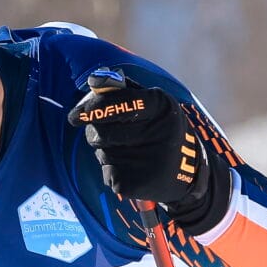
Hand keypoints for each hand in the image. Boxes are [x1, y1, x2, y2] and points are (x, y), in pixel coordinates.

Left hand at [67, 68, 229, 233]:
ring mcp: (145, 161)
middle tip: (105, 133)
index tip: (74, 117)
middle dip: (96, 131)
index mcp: (161, 106)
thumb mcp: (156, 106)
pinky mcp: (134, 184)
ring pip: (102, 153)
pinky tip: (132, 169)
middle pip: (101, 131)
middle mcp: (156, 132)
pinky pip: (107, 173)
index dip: (94, 108)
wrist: (191, 175)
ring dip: (106, 151)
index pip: (119, 102)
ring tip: (130, 152)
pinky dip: (113, 171)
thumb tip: (94, 82)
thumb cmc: (164, 132)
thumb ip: (125, 92)